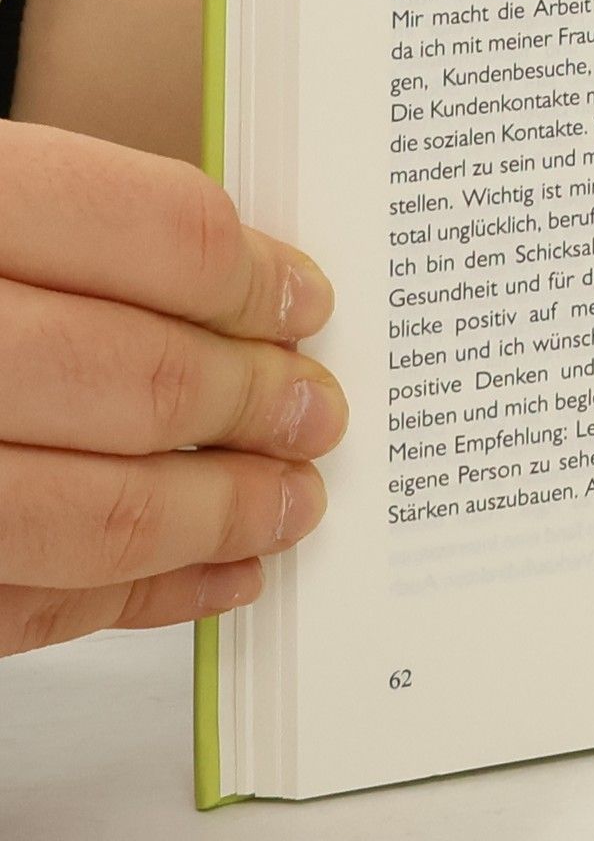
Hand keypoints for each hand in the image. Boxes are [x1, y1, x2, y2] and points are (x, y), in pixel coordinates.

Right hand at [0, 121, 345, 655]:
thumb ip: (78, 233)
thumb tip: (251, 291)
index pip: (155, 233)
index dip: (253, 275)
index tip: (306, 302)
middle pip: (139, 378)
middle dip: (254, 402)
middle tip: (316, 410)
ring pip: (93, 516)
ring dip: (221, 516)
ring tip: (289, 501)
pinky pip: (29, 608)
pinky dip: (144, 597)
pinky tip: (217, 574)